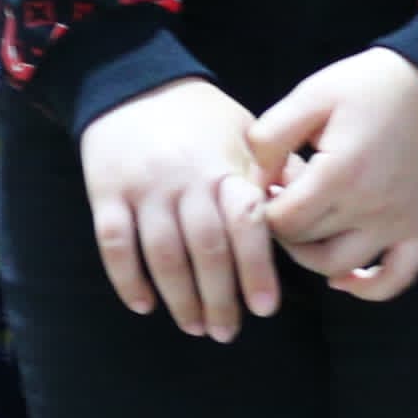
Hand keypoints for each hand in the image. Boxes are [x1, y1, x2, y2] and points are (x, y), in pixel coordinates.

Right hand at [78, 75, 282, 338]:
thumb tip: (312, 211)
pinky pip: (114, 245)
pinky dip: (128, 280)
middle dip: (219, 298)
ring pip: (162, 255)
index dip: (256, 269)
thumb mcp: (245, 132)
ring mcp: (143, 189)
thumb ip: (275, 174)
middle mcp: (185, 180)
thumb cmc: (200, 117)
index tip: (265, 307)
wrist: (132, 84)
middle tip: (227, 333)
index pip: (245, 223)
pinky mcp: (105, 194)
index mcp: (225, 166)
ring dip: (179, 298)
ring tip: (195, 327)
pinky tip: (144, 305)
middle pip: (205, 250)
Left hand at [249, 46, 417, 300]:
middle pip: (305, 245)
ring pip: (339, 266)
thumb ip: (271, 137)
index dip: (264, 207)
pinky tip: (344, 280)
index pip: (282, 221)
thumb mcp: (311, 95)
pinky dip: (370, 288)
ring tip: (306, 225)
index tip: (271, 183)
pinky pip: (397, 277)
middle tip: (288, 193)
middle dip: (285, 224)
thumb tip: (257, 181)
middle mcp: (370, 207)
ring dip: (312, 256)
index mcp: (340, 174)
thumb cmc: (369, 86)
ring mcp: (398, 222)